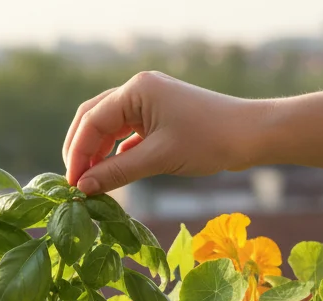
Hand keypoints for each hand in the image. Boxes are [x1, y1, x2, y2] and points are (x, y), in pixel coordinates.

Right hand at [62, 71, 264, 194]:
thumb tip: (84, 188)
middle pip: (94, 119)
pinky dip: (116, 154)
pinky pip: (127, 135)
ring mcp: (149, 102)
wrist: (250, 135)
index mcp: (136, 90)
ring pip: (109, 128)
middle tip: (74, 182)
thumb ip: (117, 172)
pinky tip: (112, 174)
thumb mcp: (158, 158)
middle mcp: (138, 90)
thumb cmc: (208, 141)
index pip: (92, 121)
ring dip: (98, 154)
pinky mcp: (158, 117)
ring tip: (91, 183)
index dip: (77, 153)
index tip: (72, 184)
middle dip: (81, 150)